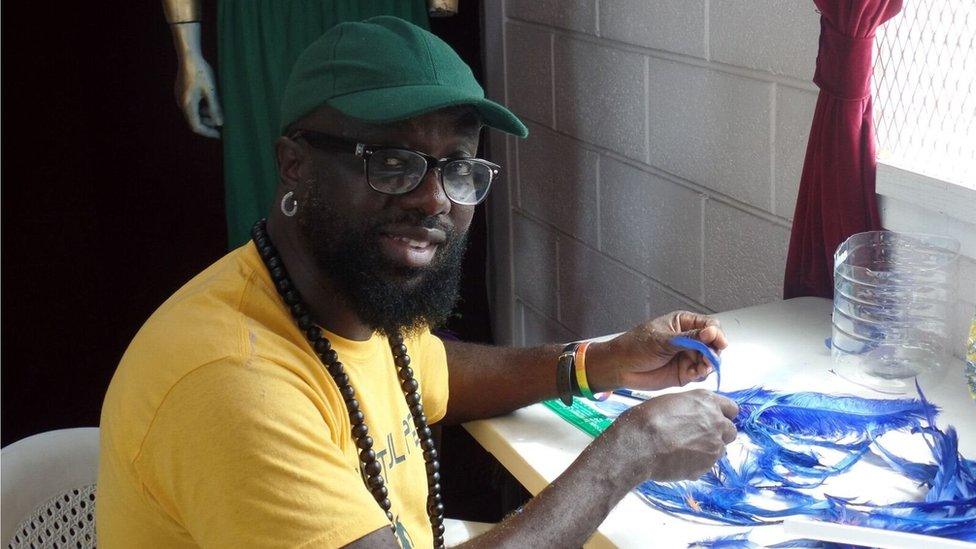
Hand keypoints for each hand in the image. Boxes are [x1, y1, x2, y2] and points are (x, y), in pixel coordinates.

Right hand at [175, 52, 222, 137]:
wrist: (189, 56)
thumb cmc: (201, 72)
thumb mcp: (211, 91)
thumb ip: (215, 108)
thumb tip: (219, 123)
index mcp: (188, 104)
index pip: (196, 126)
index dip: (208, 132)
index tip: (219, 135)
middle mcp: (181, 103)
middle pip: (193, 121)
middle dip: (207, 125)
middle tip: (220, 125)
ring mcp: (179, 97)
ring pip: (192, 113)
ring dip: (204, 116)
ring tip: (217, 114)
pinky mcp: (181, 91)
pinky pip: (190, 105)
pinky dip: (200, 108)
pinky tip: (209, 104)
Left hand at [587, 311, 727, 390]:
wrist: (620, 368)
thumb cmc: (635, 347)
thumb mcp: (662, 340)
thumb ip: (688, 338)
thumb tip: (711, 332)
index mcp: (683, 323)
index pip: (709, 325)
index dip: (716, 334)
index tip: (717, 341)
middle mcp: (689, 339)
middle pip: (713, 343)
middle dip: (714, 351)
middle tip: (709, 359)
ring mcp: (687, 356)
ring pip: (709, 360)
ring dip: (709, 364)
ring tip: (701, 368)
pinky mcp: (685, 373)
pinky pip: (700, 373)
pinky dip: (701, 374)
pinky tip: (693, 373)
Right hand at [600, 389, 737, 482]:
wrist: (639, 444)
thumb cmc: (648, 418)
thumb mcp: (671, 401)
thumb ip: (691, 408)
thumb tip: (693, 417)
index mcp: (707, 401)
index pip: (732, 408)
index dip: (724, 415)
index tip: (716, 420)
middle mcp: (716, 422)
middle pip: (731, 431)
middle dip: (720, 434)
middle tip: (700, 437)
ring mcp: (714, 446)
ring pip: (720, 450)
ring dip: (708, 450)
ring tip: (685, 450)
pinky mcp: (706, 466)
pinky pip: (706, 465)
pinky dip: (696, 463)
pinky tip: (678, 460)